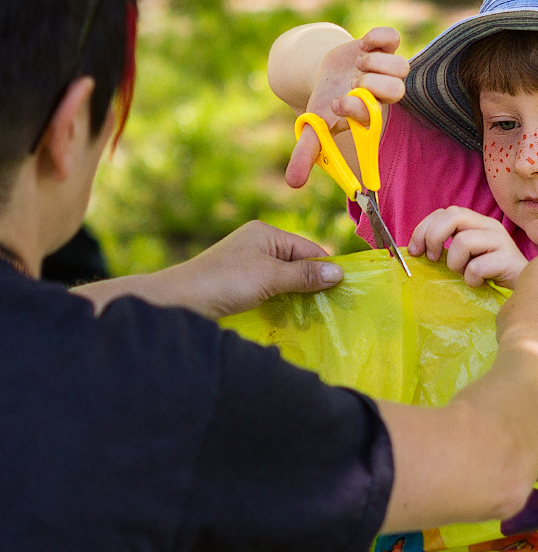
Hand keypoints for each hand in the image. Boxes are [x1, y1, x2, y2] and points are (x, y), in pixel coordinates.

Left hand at [165, 221, 343, 317]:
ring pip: (286, 280)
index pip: (308, 249)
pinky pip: (272, 291)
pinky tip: (293, 318)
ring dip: (299, 297)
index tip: (345, 291)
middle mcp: (259, 246)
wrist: (178, 302)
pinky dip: (283, 303)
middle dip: (314, 284)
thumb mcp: (270, 277)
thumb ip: (304, 275)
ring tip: (316, 316)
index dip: (326, 268)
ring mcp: (249, 266)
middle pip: (298, 264)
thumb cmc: (225, 282)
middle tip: (333, 307)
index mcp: (266, 233)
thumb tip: (339, 272)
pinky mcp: (241, 285)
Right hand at [284, 27, 408, 188]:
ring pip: (402, 65)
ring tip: (357, 64)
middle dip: (371, 85)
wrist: (330, 75)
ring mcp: (386, 69)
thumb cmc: (324, 105)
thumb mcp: (313, 128)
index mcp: (369, 116)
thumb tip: (292, 183)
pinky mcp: (384, 47)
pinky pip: (394, 37)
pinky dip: (379, 37)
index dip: (355, 107)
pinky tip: (363, 45)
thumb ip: (306, 154)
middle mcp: (383, 94)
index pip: (374, 115)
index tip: (335, 102)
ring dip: (376, 63)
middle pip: (397, 91)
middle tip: (353, 81)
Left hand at [408, 206, 527, 288]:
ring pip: (463, 241)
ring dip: (455, 263)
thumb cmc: (492, 275)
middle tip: (433, 258)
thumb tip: (417, 249)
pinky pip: (477, 266)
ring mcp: (501, 240)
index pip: (446, 211)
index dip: (424, 228)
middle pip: (453, 215)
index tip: (415, 250)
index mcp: (478, 222)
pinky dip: (471, 278)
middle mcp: (490, 226)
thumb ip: (448, 247)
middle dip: (434, 237)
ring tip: (465, 273)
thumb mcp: (467, 256)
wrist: (525, 289)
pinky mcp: (508, 259)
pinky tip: (479, 283)